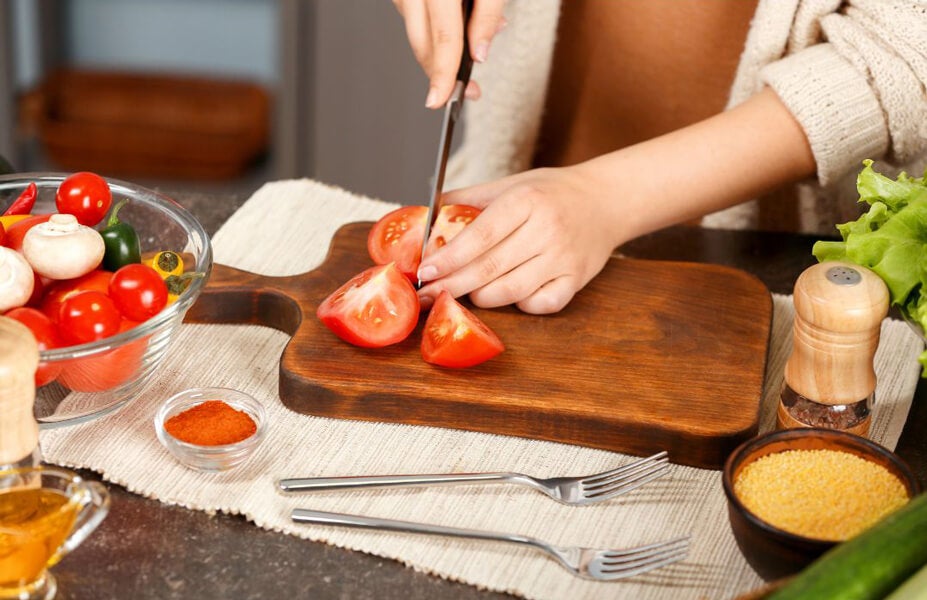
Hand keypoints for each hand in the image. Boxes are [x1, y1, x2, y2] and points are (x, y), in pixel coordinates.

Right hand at [392, 0, 507, 107]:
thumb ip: (487, 15)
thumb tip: (479, 53)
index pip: (444, 37)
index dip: (444, 73)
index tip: (442, 99)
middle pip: (423, 44)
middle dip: (442, 74)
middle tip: (468, 91)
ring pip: (416, 36)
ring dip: (439, 53)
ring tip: (472, 51)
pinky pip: (415, 21)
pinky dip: (433, 34)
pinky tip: (455, 30)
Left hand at [416, 165, 624, 313]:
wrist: (607, 200)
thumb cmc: (552, 192)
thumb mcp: (510, 183)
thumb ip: (468, 198)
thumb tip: (426, 215)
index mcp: (525, 201)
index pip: (479, 236)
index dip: (449, 258)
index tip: (425, 271)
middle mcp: (546, 230)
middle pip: (489, 268)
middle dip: (452, 285)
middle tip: (427, 294)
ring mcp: (564, 258)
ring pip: (510, 291)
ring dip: (480, 296)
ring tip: (464, 291)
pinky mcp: (577, 280)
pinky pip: (540, 305)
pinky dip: (519, 305)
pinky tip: (508, 293)